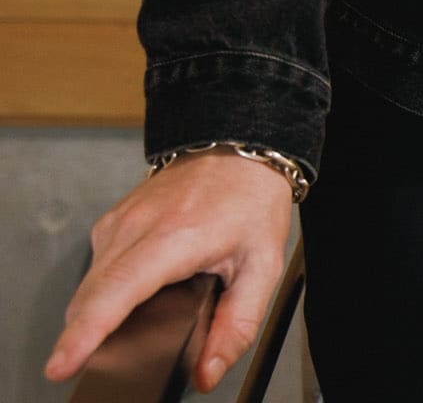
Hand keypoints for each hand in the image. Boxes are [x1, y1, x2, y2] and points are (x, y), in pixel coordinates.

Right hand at [44, 148, 293, 392]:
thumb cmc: (251, 201)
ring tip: (134, 326)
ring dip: (98, 317)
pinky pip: (96, 270)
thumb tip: (207, 373)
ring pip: (88, 289)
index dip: (85, 334)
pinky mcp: (111, 221)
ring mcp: (119, 221)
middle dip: (86, 340)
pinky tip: (134, 296)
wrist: (239, 146)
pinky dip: (104, 293)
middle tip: (110, 368)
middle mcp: (136, 227)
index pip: (116, 292)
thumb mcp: (262, 265)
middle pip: (90, 299)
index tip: (62, 364)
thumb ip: (237, 325)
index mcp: (174, 237)